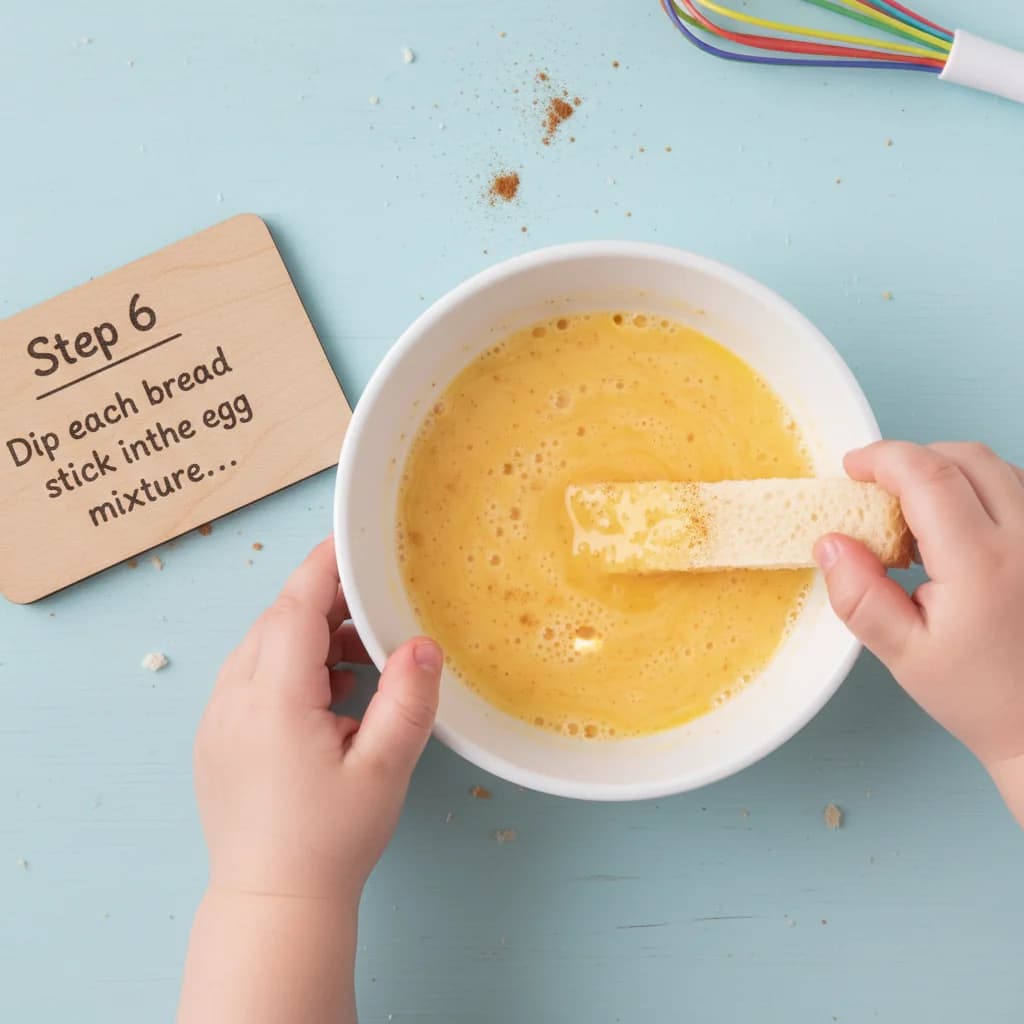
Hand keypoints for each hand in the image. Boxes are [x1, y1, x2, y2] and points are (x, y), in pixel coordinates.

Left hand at [194, 536, 442, 898]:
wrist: (273, 906)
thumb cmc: (329, 841)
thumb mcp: (383, 769)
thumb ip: (406, 700)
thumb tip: (423, 643)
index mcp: (272, 699)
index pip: (295, 607)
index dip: (324, 567)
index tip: (353, 541)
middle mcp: (233, 700)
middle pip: (277, 621)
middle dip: (325, 601)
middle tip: (374, 604)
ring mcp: (218, 720)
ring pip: (262, 648)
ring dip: (309, 637)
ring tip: (361, 658)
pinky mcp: (217, 740)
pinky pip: (251, 678)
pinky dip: (290, 668)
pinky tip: (330, 695)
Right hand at [815, 442, 1023, 789]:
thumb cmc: (980, 695)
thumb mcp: (903, 655)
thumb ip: (859, 597)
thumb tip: (829, 542)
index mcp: (982, 564)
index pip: (928, 476)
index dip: (882, 458)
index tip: (851, 469)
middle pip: (963, 457)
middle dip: (910, 460)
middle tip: (876, 490)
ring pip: (995, 466)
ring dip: (945, 472)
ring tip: (914, 515)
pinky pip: (1017, 487)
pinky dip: (977, 488)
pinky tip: (955, 527)